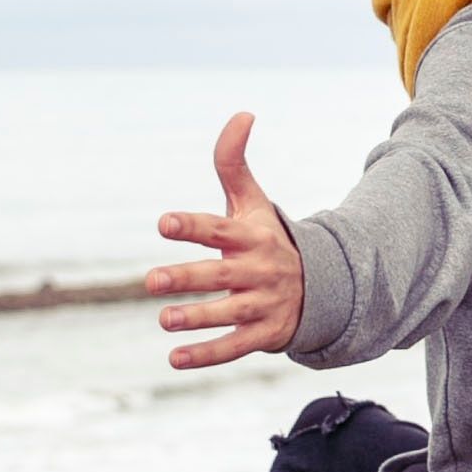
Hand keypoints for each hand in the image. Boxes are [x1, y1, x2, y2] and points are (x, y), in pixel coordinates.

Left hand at [145, 111, 305, 370]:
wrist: (321, 286)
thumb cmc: (268, 238)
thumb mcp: (254, 202)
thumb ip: (234, 163)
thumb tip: (243, 113)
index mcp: (251, 237)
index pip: (218, 229)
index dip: (192, 226)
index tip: (164, 223)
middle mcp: (257, 270)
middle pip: (220, 274)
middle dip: (187, 278)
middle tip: (151, 280)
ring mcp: (263, 304)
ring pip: (227, 314)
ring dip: (196, 318)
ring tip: (164, 319)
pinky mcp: (265, 335)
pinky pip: (235, 348)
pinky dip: (207, 355)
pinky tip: (176, 358)